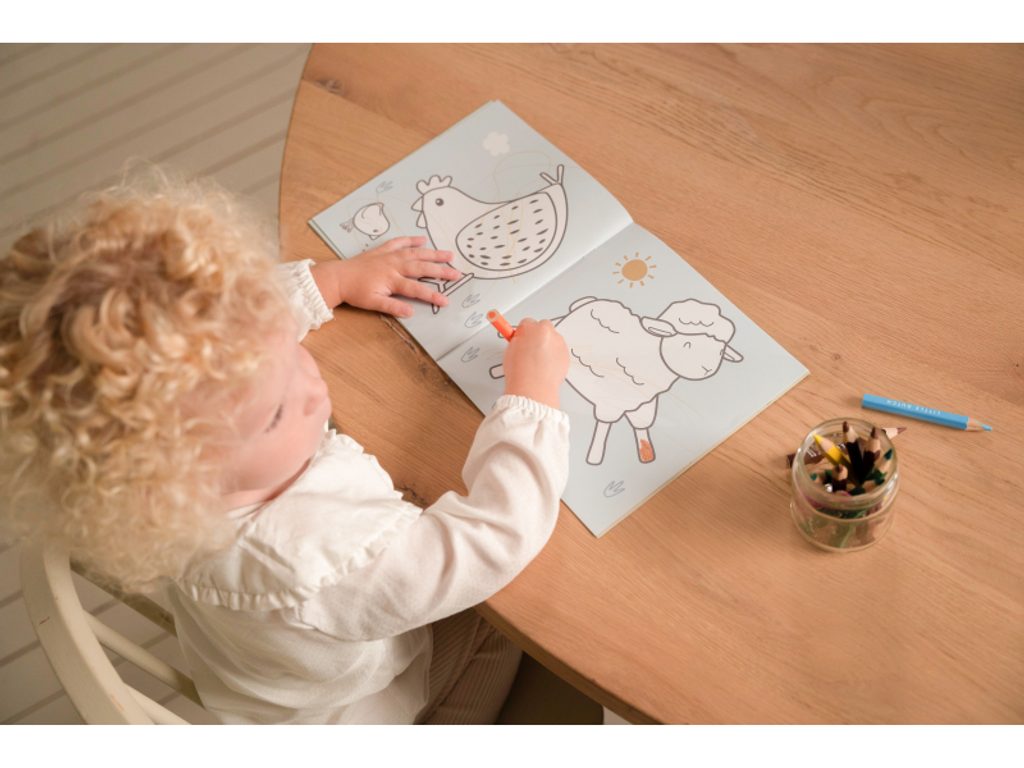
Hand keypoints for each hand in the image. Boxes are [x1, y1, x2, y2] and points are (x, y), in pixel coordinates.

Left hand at [310, 236, 460, 316]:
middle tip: (457, 273)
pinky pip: (399, 242)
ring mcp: (389, 256)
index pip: (417, 290)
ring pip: (415, 253)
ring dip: (432, 254)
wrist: (338, 277)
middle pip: (421, 268)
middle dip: (440, 271)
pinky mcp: (382, 250)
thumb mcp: (373, 303)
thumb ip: (393, 307)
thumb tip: (410, 312)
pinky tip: (422, 239)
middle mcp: (394, 265)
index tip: (446, 301)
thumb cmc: (355, 292)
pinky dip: (411, 240)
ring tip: (448, 254)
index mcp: (392, 280)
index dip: (432, 296)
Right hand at [501, 318, 568, 408]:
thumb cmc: (521, 372)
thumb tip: (519, 339)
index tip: (521, 338)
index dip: (523, 332)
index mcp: (533, 328)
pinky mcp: (566, 355)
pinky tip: (544, 366)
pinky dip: (553, 356)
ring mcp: (559, 344)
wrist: (533, 388)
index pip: (527, 322)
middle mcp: (549, 333)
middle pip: (543, 326)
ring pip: (553, 339)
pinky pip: (559, 351)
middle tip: (529, 349)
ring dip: (546, 345)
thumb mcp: (510, 350)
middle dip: (537, 335)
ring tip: (536, 361)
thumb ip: (517, 340)